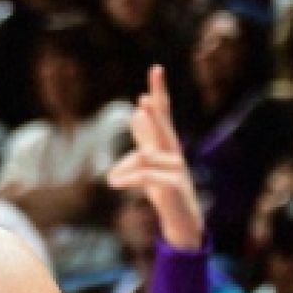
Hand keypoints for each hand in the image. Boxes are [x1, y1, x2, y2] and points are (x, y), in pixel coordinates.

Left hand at [107, 66, 202, 249]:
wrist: (181, 223)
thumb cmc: (165, 192)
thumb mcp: (149, 164)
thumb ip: (144, 140)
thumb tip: (135, 115)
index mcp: (167, 145)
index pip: (164, 113)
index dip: (159, 92)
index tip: (156, 69)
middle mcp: (175, 153)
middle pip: (164, 127)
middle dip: (155, 113)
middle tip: (142, 99)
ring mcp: (178, 170)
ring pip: (146, 157)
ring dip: (124, 168)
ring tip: (111, 180)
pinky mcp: (175, 186)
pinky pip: (146, 176)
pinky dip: (128, 178)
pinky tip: (114, 183)